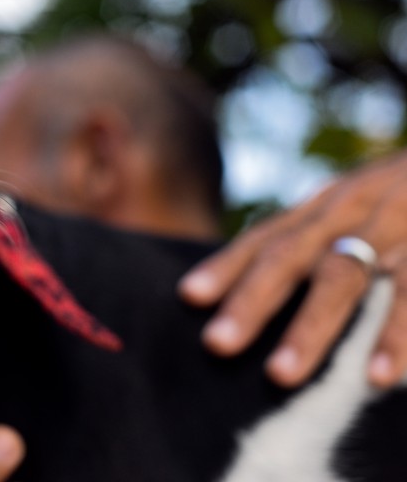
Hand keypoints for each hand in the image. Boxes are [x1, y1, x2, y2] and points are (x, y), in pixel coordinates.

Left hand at [179, 152, 406, 388]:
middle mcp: (355, 210)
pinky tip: (378, 377)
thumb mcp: (357, 204)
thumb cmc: (406, 196)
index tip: (189, 296)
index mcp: (329, 204)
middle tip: (216, 343)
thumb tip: (250, 280)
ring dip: (311, 327)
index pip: (267, 235)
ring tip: (280, 375)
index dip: (227, 264)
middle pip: (293, 256)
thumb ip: (314, 236)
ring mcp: (399, 226)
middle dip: (252, 301)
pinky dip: (397, 334)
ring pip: (346, 276)